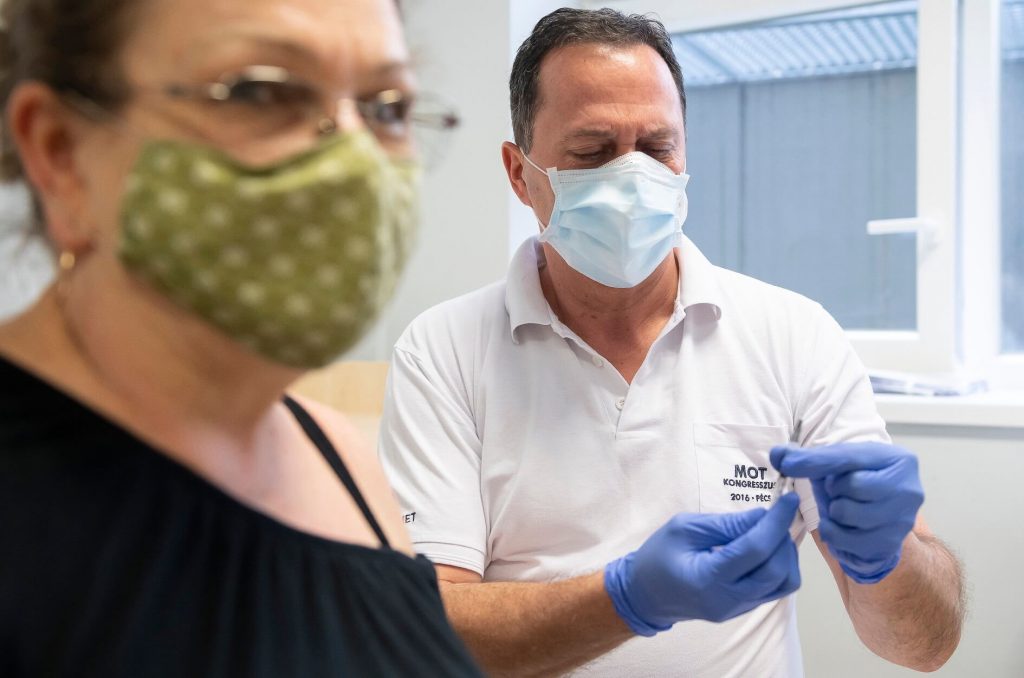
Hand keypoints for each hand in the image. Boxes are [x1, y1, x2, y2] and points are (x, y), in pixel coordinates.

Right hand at [604, 493, 800, 635]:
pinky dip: (781, 565)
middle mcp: (728, 600)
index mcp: (708, 579)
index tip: (789, 499)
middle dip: (783, 536)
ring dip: (786, 554)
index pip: (755, 549)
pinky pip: (776, 588)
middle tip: (777, 514)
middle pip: (777, 569)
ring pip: (785, 583)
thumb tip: (763, 516)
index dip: (776, 522)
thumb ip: (725, 524)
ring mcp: (739, 609)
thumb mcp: (683, 529)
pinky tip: (768, 548)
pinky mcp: (745, 609)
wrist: (645, 595)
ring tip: (771, 532)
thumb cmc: (658, 556)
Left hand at [770, 441, 923, 584]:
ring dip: (833, 513)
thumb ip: (807, 457)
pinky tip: (844, 528)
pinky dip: (835, 535)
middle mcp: (908, 490)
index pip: (848, 458)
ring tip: (843, 509)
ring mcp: (902, 520)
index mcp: (898, 460)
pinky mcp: (889, 546)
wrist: (883, 518)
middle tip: (840, 492)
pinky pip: (844, 541)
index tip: (786, 463)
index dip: (814, 461)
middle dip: (835, 490)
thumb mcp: (839, 465)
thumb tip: (778, 454)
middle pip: (850, 486)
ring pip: (845, 513)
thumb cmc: (860, 485)